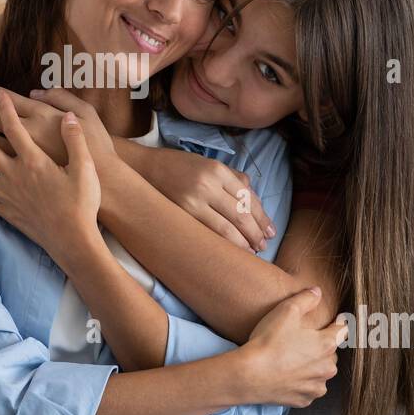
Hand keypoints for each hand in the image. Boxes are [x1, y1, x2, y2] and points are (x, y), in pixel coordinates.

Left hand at [0, 92, 101, 254]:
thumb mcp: (84, 167)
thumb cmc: (83, 203)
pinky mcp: (6, 210)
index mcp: (34, 160)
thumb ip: (74, 138)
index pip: (14, 126)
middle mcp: (15, 175)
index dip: (4, 106)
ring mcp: (7, 194)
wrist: (73, 240)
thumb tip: (66, 116)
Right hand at [135, 147, 273, 252]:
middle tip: (264, 244)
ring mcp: (194, 200)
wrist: (142, 169)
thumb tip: (254, 196)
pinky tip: (233, 249)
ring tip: (252, 250)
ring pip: (228, 226)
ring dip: (244, 241)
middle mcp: (208, 183)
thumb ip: (232, 177)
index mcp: (217, 169)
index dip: (262, 216)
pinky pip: (210, 231)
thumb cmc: (177, 167)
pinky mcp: (182, 213)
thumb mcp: (207, 163)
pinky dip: (225, 242)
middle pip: (242, 212)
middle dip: (256, 232)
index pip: (248, 196)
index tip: (270, 230)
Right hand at [238, 287, 347, 407]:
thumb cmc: (268, 342)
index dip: (338, 323)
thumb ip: (306, 298)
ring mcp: (316, 386)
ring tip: (292, 359)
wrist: (249, 375)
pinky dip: (301, 382)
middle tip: (301, 341)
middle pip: (331, 353)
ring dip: (312, 366)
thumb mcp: (286, 311)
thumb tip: (318, 292)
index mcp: (326, 344)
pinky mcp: (304, 400)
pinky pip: (308, 388)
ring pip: (321, 372)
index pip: (343, 330)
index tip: (335, 321)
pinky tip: (287, 374)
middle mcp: (327, 368)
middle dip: (320, 346)